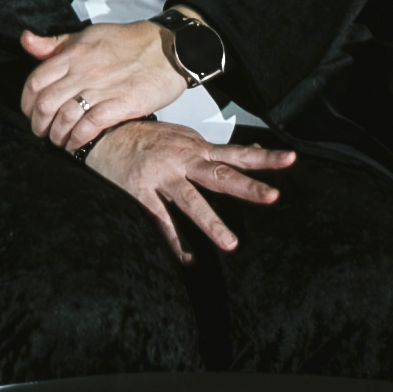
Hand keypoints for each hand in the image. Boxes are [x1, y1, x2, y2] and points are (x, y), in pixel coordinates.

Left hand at [18, 23, 185, 148]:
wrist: (168, 49)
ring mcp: (102, 89)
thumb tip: (26, 41)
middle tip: (41, 131)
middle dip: (38, 123)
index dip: (27, 102)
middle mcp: (84, 71)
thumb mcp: (88, 35)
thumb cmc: (129, 42)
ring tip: (58, 140)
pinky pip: (90, 126)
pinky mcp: (121, 104)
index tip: (29, 112)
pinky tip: (76, 143)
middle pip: (46, 103)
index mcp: (74, 54)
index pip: (36, 81)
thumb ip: (56, 43)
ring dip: (57, 135)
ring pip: (65, 117)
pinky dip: (78, 139)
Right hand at [83, 121, 294, 261]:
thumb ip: (216, 149)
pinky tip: (187, 258)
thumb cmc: (146, 137)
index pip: (237, 154)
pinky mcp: (140, 191)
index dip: (264, 157)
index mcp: (196, 148)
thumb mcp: (185, 137)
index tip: (291, 159)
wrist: (102, 132)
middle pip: (221, 175)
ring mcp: (162, 176)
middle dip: (248, 187)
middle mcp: (183, 160)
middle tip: (273, 198)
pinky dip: (174, 240)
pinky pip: (160, 219)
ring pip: (191, 201)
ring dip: (211, 222)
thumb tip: (253, 149)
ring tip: (230, 244)